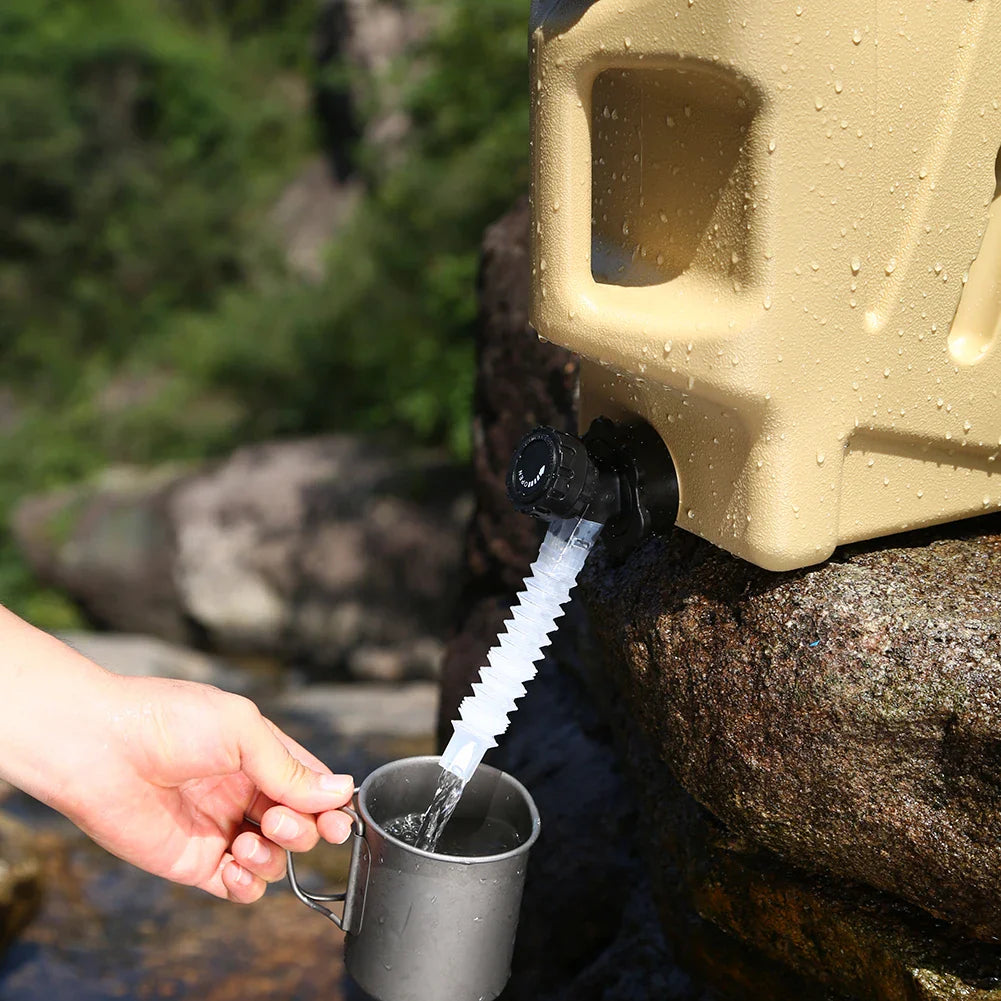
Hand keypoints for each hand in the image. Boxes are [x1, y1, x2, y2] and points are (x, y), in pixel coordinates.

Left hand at [54, 674, 354, 902]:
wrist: (97, 747)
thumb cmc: (166, 721)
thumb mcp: (241, 730)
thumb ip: (289, 769)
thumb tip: (340, 791)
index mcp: (260, 755)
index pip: (311, 785)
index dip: (331, 805)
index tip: (341, 820)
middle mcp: (243, 793)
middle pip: (300, 825)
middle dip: (303, 829)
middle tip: (278, 822)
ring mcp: (220, 828)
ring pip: (274, 860)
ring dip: (274, 858)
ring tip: (249, 843)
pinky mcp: (193, 861)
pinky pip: (238, 887)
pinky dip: (248, 886)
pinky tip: (235, 869)